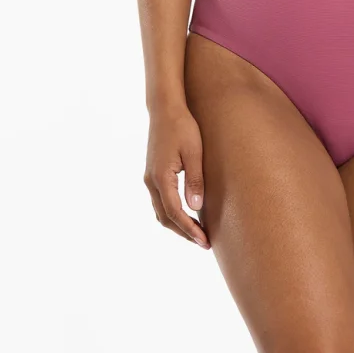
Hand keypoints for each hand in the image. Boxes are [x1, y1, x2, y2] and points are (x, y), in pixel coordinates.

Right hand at [144, 104, 210, 248]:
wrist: (165, 109)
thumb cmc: (183, 127)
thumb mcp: (194, 152)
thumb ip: (194, 180)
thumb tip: (195, 207)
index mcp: (161, 177)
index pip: (175, 213)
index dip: (190, 229)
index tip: (204, 241)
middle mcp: (151, 181)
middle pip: (165, 218)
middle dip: (184, 233)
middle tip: (204, 243)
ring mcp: (149, 178)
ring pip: (161, 212)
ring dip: (177, 225)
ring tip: (197, 234)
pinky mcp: (152, 174)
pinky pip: (160, 202)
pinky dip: (172, 214)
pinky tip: (187, 215)